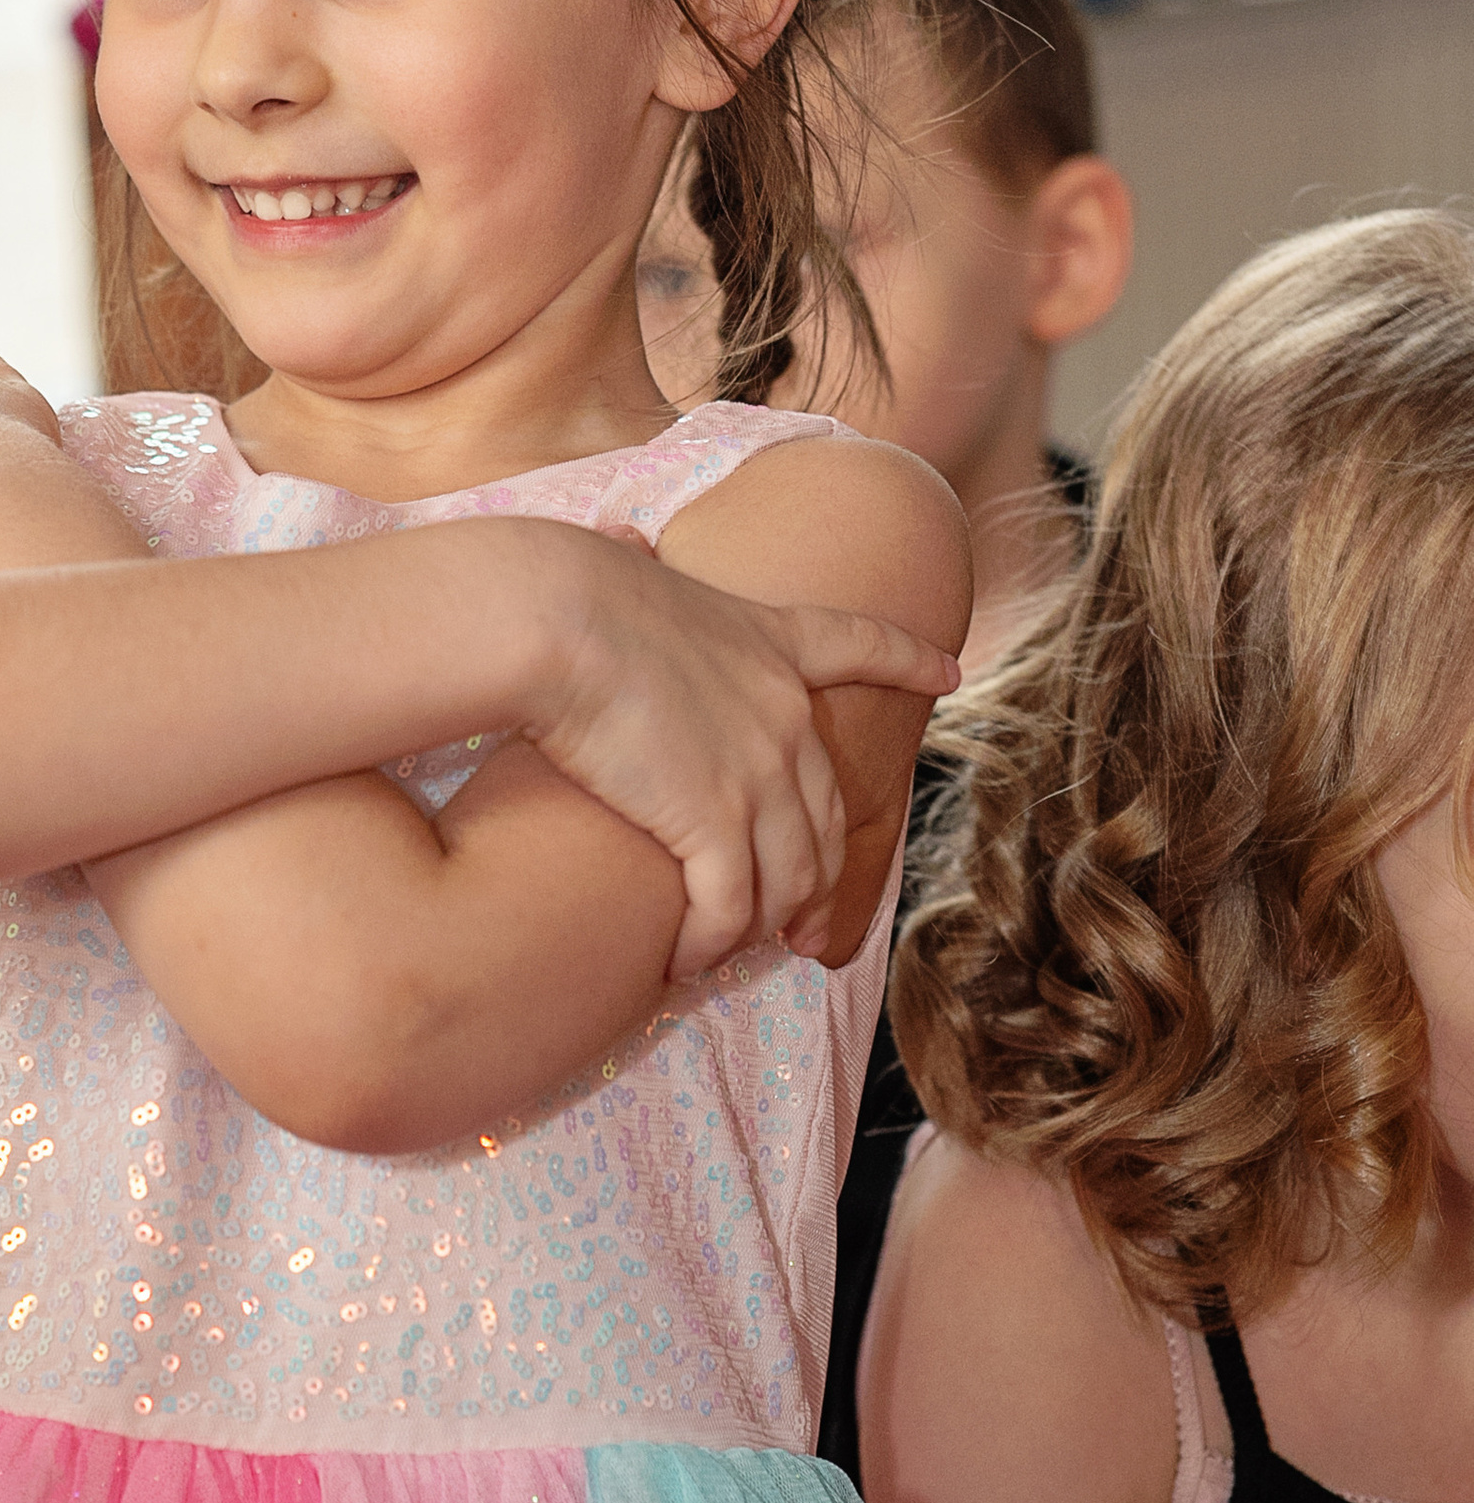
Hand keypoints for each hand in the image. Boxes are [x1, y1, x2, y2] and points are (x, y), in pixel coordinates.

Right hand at [528, 534, 958, 978]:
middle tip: (802, 927)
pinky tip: (683, 960)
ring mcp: (758, 770)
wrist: (554, 619)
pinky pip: (729, 909)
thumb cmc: (564, 590)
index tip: (948, 670)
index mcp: (767, 638)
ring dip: (758, 923)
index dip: (908, 660)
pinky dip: (709, 943)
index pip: (859, 644)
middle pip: (826, 814)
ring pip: (786, 877)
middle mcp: (782, 712)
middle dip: (817, 880)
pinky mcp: (716, 822)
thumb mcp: (628, 570)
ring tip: (724, 950)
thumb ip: (641, 567)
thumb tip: (622, 542)